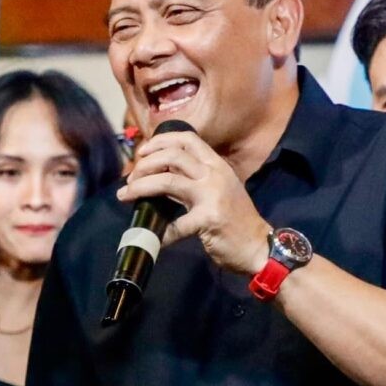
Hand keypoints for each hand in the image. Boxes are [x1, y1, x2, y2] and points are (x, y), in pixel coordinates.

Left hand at [113, 127, 272, 278]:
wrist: (259, 246)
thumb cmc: (236, 219)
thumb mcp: (218, 190)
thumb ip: (192, 180)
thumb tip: (158, 175)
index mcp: (216, 165)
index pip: (187, 139)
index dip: (160, 141)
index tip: (142, 153)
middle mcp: (215, 174)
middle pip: (172, 155)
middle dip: (144, 164)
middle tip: (131, 178)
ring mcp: (213, 195)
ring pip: (168, 181)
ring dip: (141, 186)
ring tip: (126, 195)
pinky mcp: (209, 218)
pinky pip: (176, 224)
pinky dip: (161, 232)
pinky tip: (154, 238)